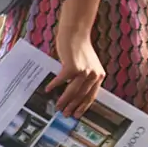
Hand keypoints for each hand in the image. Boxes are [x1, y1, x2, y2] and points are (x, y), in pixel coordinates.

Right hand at [54, 0, 105, 116]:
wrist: (76, 32)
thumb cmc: (78, 46)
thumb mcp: (85, 64)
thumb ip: (82, 76)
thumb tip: (70, 89)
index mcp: (99, 76)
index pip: (91, 96)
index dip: (83, 106)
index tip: (77, 114)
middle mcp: (94, 75)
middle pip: (82, 96)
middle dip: (73, 106)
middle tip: (65, 114)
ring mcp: (85, 72)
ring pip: (73, 92)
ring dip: (64, 100)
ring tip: (57, 106)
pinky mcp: (73, 67)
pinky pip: (62, 81)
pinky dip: (54, 85)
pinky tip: (48, 90)